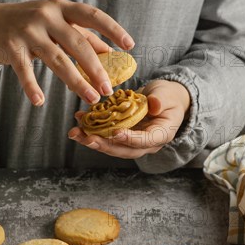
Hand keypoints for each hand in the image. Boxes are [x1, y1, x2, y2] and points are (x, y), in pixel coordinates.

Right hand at [0, 0, 134, 105]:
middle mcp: (46, 14)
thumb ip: (80, 35)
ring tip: (90, 98)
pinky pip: (24, 69)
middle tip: (108, 89)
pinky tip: (39, 102)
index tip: (130, 45)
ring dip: (76, 81)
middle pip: (77, 43)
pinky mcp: (11, 45)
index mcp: (61, 7)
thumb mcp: (55, 23)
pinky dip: (32, 87)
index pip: (92, 15)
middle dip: (96, 68)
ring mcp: (28, 29)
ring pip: (57, 59)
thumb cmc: (28, 24)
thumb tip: (109, 53)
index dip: (113, 29)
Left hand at [68, 80, 190, 158]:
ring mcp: (132, 141)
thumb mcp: (167, 94)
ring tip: (75, 133)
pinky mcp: (121, 135)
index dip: (130, 139)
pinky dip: (91, 129)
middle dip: (104, 145)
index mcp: (161, 135)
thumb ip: (161, 99)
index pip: (145, 141)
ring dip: (92, 140)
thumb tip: (154, 105)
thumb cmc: (168, 96)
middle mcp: (145, 143)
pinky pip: (105, 135)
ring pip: (111, 146)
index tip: (115, 133)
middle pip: (124, 150)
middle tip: (86, 138)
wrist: (164, 99)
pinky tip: (79, 120)